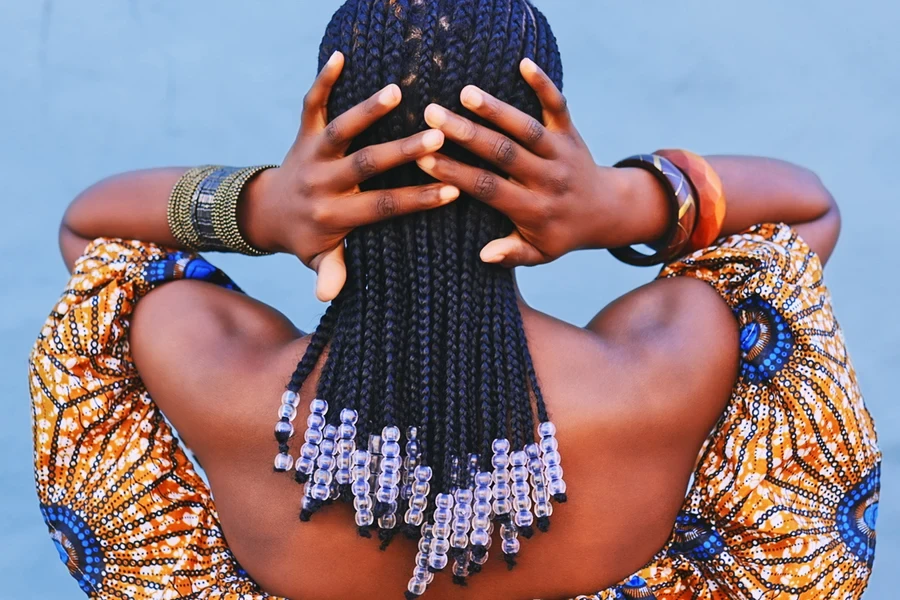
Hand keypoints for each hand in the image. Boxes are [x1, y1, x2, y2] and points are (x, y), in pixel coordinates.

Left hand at [257, 52, 458, 300]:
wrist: (267, 212)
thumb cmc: (306, 239)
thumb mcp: (318, 260)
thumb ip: (330, 272)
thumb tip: (327, 295)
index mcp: (334, 215)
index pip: (380, 207)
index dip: (416, 200)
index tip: (451, 191)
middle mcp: (323, 182)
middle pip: (364, 165)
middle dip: (400, 152)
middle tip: (436, 138)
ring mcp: (311, 155)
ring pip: (338, 130)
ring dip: (365, 110)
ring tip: (396, 91)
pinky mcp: (303, 134)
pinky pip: (310, 104)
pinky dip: (322, 80)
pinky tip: (339, 55)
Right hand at [416, 58, 637, 266]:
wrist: (606, 211)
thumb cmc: (560, 233)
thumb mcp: (539, 254)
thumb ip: (513, 254)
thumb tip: (485, 256)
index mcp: (534, 209)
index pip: (490, 189)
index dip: (457, 174)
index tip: (425, 159)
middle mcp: (548, 178)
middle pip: (505, 153)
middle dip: (467, 134)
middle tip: (433, 115)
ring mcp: (561, 153)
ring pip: (527, 128)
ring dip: (497, 109)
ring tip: (465, 92)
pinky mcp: (570, 132)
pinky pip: (559, 106)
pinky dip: (544, 84)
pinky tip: (524, 63)